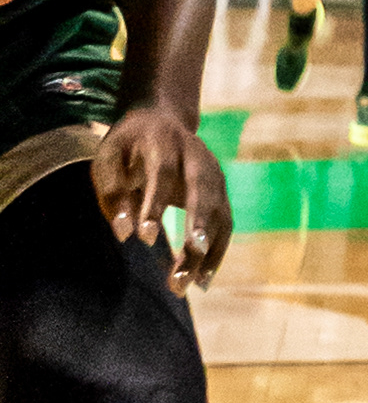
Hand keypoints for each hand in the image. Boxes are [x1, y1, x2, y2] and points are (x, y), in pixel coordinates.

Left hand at [93, 97, 224, 287]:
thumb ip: (112, 193)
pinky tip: (202, 279)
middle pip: (203, 190)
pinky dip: (217, 251)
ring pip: (219, 211)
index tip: (144, 238)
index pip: (163, 173)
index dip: (155, 204)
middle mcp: (197, 154)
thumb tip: (124, 234)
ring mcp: (214, 171)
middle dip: (198, 224)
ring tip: (188, 284)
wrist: (161, 119)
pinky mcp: (220, 190)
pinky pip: (225, 223)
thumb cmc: (127, 146)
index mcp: (165, 141)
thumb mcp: (108, 159)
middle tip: (189, 257)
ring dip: (206, 248)